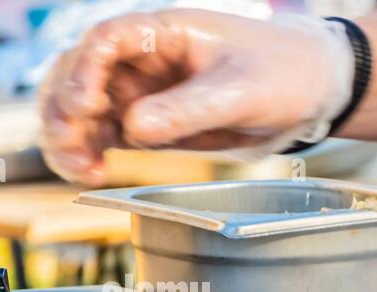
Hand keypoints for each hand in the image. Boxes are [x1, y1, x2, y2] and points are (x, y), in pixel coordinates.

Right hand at [39, 10, 351, 183]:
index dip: (86, 70)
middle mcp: (143, 61)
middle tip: (71, 143)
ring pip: (85, 109)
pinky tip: (90, 172)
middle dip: (65, 108)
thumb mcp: (241, 91)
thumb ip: (190, 109)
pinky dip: (90, 152)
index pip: (105, 41)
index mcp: (163, 34)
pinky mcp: (151, 126)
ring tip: (78, 168)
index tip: (87, 103)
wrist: (311, 92)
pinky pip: (107, 136)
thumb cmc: (282, 72)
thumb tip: (135, 128)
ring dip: (70, 135)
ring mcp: (143, 94)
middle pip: (80, 74)